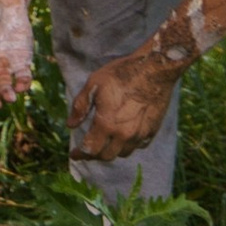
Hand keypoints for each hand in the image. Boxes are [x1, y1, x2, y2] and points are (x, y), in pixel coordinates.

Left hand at [70, 47, 179, 162]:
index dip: (80, 154)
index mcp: (107, 124)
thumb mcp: (94, 84)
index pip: (90, 149)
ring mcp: (140, 135)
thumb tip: (70, 125)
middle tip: (87, 149)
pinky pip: (137, 146)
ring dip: (111, 151)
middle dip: (94, 155)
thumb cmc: (122, 74)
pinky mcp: (152, 131)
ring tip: (104, 143)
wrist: (154, 70)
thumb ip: (81, 106)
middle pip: (106, 156)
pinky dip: (127, 145)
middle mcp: (124, 134)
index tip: (73, 154)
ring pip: (122, 153)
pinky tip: (123, 137)